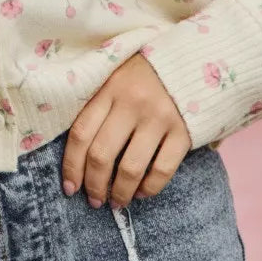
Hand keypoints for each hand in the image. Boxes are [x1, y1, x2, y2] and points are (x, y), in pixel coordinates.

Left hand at [60, 52, 191, 209]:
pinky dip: (150, 188)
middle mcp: (131, 102)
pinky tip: (142, 193)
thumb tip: (77, 151)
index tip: (70, 187)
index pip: (81, 132)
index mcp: (109, 88)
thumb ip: (97, 104)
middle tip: (94, 200)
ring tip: (116, 202)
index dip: (72, 165)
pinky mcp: (183, 131)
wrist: (191, 59)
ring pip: (131, 168)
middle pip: (102, 154)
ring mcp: (158, 117)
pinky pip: (162, 170)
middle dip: (94, 185)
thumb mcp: (115, 77)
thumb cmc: (144, 74)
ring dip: (120, 192)